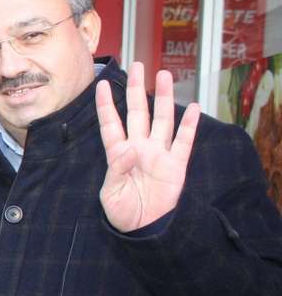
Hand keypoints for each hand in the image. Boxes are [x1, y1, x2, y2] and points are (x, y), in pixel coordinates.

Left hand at [96, 63, 199, 232]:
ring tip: (164, 75)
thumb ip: (117, 171)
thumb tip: (128, 150)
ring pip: (162, 120)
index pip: (111, 124)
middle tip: (138, 66)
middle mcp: (139, 148)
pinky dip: (189, 125)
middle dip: (138, 89)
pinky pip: (184, 141)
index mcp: (118, 154)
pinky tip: (193, 107)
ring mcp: (159, 154)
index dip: (107, 105)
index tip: (102, 85)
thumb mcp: (110, 194)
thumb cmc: (122, 213)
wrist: (144, 228)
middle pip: (138, 113)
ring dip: (164, 98)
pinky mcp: (176, 165)